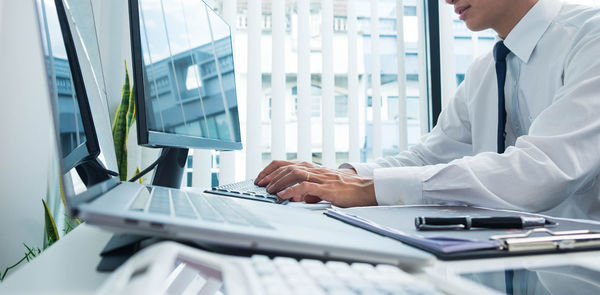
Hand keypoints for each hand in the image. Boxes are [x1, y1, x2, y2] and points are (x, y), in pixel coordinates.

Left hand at [255, 160, 375, 207]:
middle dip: (270, 175)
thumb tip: (297, 196)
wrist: (366, 189)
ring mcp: (320, 178)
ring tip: (269, 190)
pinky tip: (283, 196)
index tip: (261, 178)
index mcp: (313, 168)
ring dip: (279, 182)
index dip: (271, 169)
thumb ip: (310, 190)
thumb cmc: (347, 189)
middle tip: (260, 184)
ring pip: (294, 173)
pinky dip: (291, 190)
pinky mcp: (326, 188)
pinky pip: (305, 186)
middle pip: (287, 166)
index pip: (286, 163)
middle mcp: (315, 170)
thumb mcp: (324, 187)